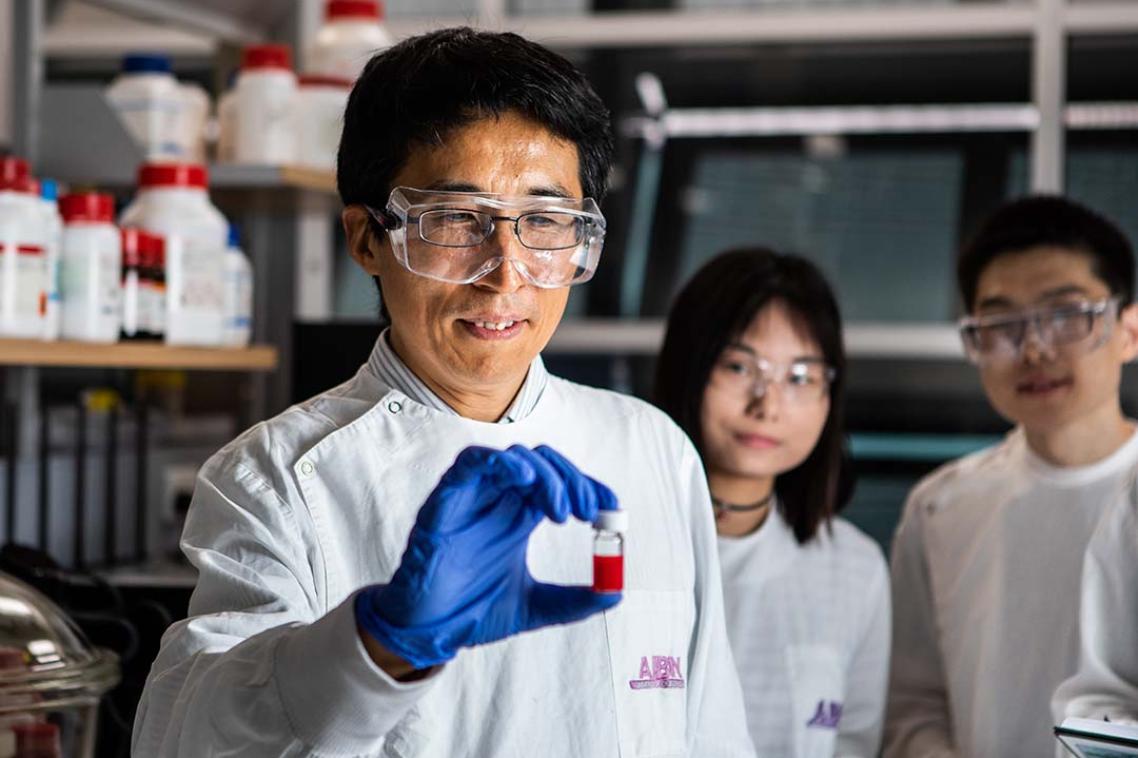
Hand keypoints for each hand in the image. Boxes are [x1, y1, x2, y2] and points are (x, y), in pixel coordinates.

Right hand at [355, 444, 621, 669]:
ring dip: (545, 474)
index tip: (613, 509)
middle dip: (572, 480)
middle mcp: (499, 500)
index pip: (561, 484)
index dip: (590, 488)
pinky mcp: (445, 500)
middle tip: (589, 511)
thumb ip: (573, 601)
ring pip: (514, 458)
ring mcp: (473, 496)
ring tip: (561, 510)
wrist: (429, 633)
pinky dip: (500, 463)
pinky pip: (471, 463)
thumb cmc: (473, 611)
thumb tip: (614, 594)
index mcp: (519, 516)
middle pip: (543, 464)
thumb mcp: (536, 607)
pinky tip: (524, 480)